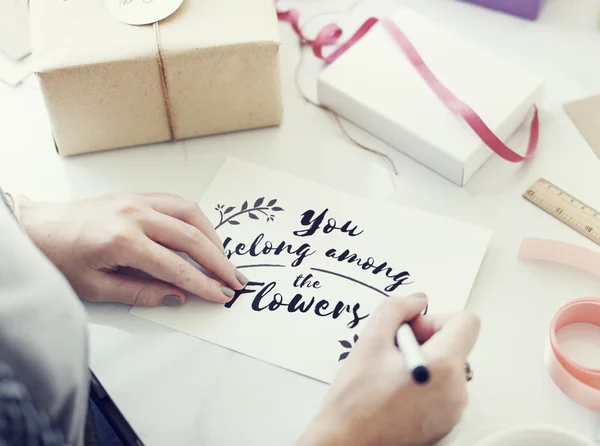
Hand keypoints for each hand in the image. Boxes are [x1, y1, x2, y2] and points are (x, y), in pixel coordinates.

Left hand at [18, 193, 247, 306]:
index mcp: (122, 241)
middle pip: (191, 237)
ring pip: (190, 214)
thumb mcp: (95, 287)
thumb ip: (140, 293)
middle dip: (218, 261)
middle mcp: (134, 215)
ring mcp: (137, 200)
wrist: (36, 228)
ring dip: (212, 237)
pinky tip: (203, 234)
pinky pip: (177, 203)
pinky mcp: (137, 195)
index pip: (175, 267)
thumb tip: (176, 296)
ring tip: (223, 258)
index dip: (202, 284)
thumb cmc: (58, 258)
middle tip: (235, 279)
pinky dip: (196, 219)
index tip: (220, 296)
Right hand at [298, 295, 479, 445]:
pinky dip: (424, 384)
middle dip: (425, 341)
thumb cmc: (355, 399)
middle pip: (455, 345)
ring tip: (390, 375)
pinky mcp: (444, 425)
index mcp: (443, 366)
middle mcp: (456, 391)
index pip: (466, 322)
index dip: (436, 319)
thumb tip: (416, 302)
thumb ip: (395, 309)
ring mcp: (452, 411)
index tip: (411, 331)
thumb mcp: (369, 341)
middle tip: (392, 353)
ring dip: (424, 362)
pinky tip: (394, 392)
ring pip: (447, 368)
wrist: (346, 442)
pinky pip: (443, 391)